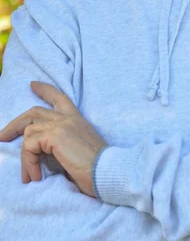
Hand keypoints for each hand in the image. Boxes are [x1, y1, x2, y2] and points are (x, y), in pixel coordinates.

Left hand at [0, 81, 108, 197]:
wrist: (106, 170)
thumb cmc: (96, 167)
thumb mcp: (78, 150)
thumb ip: (63, 144)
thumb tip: (44, 154)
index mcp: (77, 119)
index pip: (59, 98)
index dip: (45, 90)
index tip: (33, 85)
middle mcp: (69, 118)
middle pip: (34, 112)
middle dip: (15, 124)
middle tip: (2, 136)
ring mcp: (61, 124)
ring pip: (28, 132)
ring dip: (24, 157)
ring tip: (29, 176)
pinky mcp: (55, 135)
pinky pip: (29, 146)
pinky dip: (28, 163)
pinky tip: (36, 177)